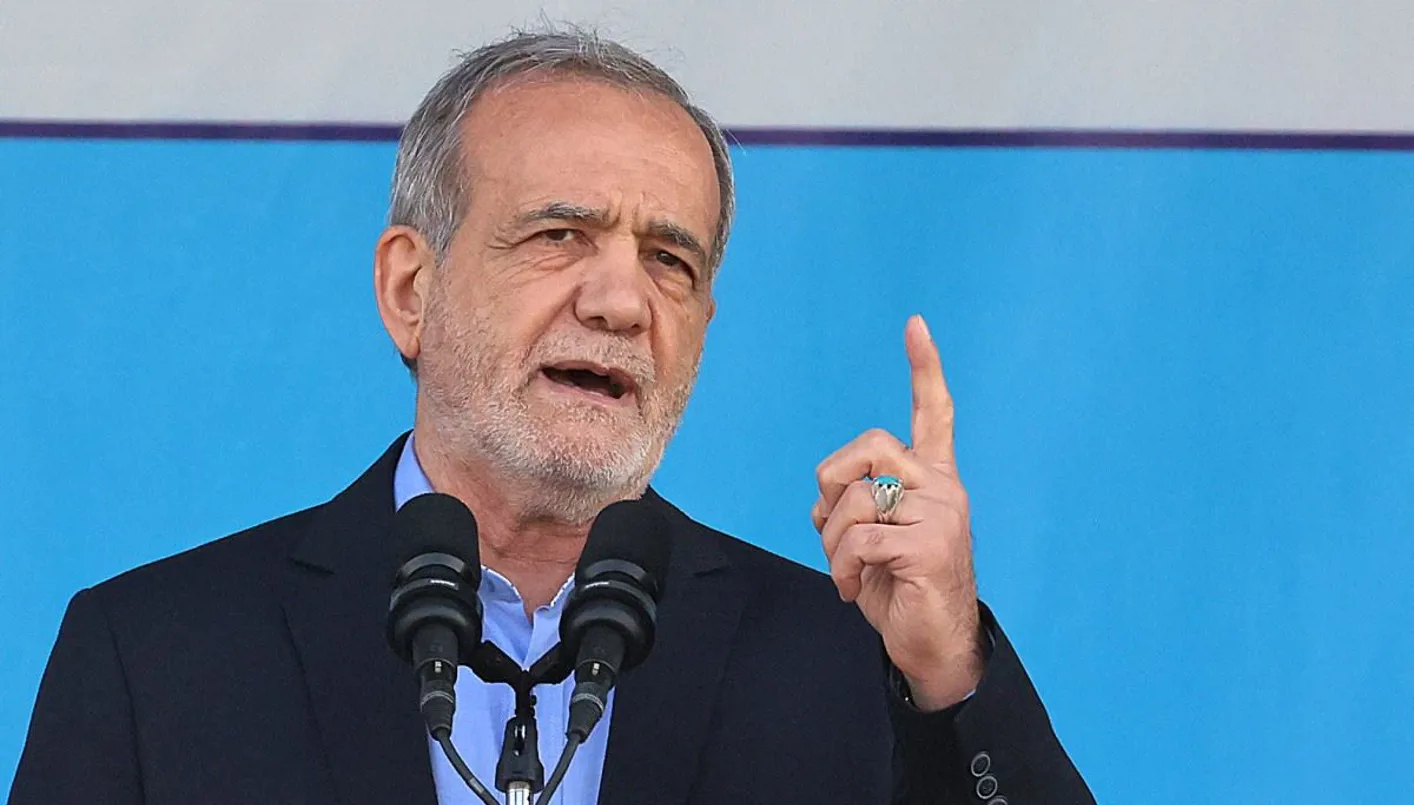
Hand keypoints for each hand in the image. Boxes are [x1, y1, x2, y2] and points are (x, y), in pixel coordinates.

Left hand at [811, 315, 982, 710]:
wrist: (933, 646)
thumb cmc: (899, 588)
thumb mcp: (874, 535)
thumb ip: (859, 499)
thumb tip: (830, 495)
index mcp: (933, 478)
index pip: (933, 412)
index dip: (924, 369)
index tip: (916, 325)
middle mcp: (943, 487)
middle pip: (870, 447)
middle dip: (832, 481)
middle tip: (830, 522)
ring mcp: (941, 514)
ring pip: (857, 499)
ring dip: (833, 543)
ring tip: (847, 570)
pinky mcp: (930, 546)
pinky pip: (858, 539)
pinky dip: (841, 567)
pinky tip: (851, 588)